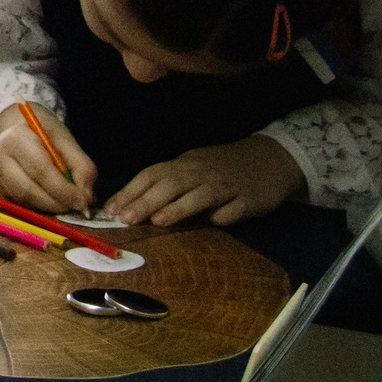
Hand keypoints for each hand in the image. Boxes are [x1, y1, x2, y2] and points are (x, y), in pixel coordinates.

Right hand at [0, 103, 98, 211]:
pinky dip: (39, 206)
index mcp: (17, 139)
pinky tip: (52, 200)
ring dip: (49, 207)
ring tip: (66, 203)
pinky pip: (20, 203)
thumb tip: (86, 198)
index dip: (64, 191)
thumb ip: (82, 168)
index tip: (83, 202)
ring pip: (23, 200)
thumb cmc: (45, 134)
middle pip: (29, 190)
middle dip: (57, 203)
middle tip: (77, 206)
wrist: (20, 127)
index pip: (41, 171)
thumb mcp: (68, 142)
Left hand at [107, 135, 304, 227]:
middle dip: (146, 200)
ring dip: (179, 207)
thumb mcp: (192, 170)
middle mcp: (202, 172)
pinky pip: (234, 208)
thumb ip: (167, 186)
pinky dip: (223, 216)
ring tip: (159, 221)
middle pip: (171, 183)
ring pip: (200, 194)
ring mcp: (227, 185)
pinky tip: (213, 224)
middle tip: (126, 219)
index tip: (111, 209)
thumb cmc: (221, 168)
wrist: (271, 158)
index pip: (152, 174)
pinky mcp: (250, 199)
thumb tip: (131, 207)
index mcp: (184, 164)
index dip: (131, 191)